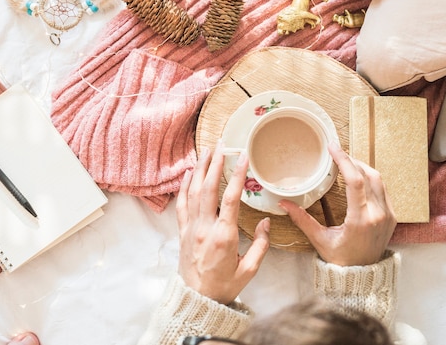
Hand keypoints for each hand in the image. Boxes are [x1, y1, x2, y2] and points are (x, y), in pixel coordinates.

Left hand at [176, 141, 270, 304]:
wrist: (197, 299)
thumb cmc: (224, 286)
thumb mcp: (249, 270)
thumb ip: (260, 245)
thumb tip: (264, 222)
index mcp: (223, 236)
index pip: (231, 198)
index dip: (237, 175)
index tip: (243, 157)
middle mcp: (205, 228)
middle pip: (208, 188)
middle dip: (215, 164)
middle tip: (222, 145)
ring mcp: (191, 228)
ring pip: (193, 192)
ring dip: (200, 169)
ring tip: (207, 151)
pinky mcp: (183, 231)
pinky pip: (181, 204)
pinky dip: (184, 186)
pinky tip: (189, 173)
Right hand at [279, 141, 395, 265]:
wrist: (363, 276)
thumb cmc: (340, 259)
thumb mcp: (319, 239)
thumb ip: (302, 219)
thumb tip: (283, 202)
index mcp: (360, 220)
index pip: (355, 181)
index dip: (344, 161)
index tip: (333, 148)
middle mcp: (378, 215)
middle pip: (368, 175)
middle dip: (352, 160)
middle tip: (336, 153)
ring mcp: (388, 215)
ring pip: (378, 180)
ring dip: (362, 167)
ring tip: (346, 162)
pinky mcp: (392, 216)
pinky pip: (383, 190)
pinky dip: (370, 179)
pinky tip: (357, 177)